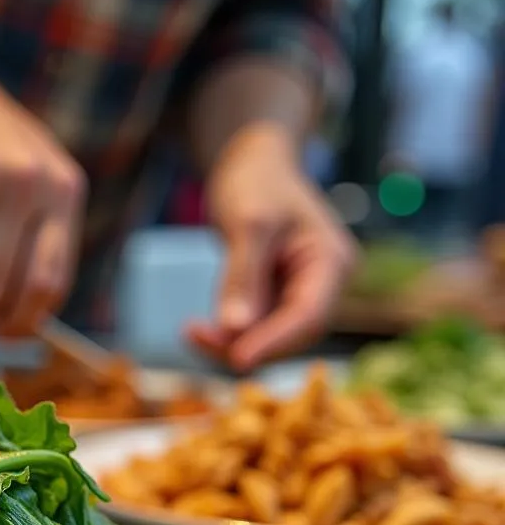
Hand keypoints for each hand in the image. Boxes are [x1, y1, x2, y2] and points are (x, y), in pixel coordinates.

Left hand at [187, 123, 356, 371]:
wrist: (253, 164)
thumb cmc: (257, 182)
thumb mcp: (248, 224)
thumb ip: (242, 276)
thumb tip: (235, 329)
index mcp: (332, 262)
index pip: (309, 316)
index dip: (274, 342)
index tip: (237, 359)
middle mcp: (324, 284)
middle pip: (292, 335)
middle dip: (248, 344)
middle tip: (198, 340)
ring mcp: (301, 292)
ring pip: (271, 337)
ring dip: (232, 343)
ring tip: (192, 334)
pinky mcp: (277, 297)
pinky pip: (256, 327)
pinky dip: (228, 333)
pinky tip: (199, 330)